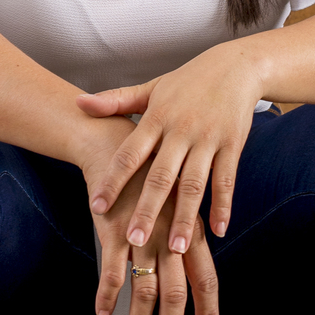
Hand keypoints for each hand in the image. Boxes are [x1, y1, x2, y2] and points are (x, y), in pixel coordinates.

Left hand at [78, 41, 262, 253]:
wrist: (236, 66)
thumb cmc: (188, 81)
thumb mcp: (152, 88)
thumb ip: (116, 101)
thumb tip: (78, 103)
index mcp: (156, 117)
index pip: (129, 154)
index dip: (112, 181)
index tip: (97, 207)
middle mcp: (181, 130)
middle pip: (161, 177)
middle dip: (147, 210)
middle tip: (134, 240)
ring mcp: (208, 139)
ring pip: (194, 184)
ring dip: (185, 218)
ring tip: (176, 248)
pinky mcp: (232, 144)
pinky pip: (225, 180)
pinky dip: (222, 206)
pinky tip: (216, 231)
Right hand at [78, 124, 218, 314]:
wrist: (116, 143)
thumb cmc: (148, 176)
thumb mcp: (175, 202)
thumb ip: (185, 234)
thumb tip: (190, 265)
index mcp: (188, 231)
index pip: (206, 276)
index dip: (208, 307)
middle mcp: (169, 237)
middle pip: (176, 291)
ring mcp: (142, 235)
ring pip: (144, 287)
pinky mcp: (113, 230)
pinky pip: (111, 270)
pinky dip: (107, 295)